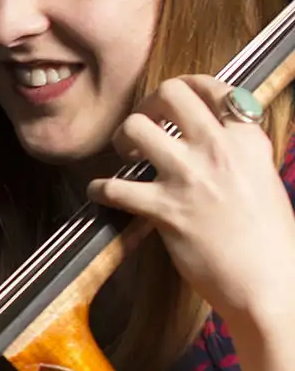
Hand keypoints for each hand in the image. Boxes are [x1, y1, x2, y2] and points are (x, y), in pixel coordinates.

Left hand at [88, 74, 294, 323]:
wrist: (270, 283)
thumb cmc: (270, 237)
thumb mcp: (263, 179)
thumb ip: (237, 153)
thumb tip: (210, 136)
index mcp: (247, 140)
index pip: (212, 87)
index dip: (185, 88)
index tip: (170, 105)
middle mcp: (219, 149)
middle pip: (170, 92)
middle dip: (148, 104)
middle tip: (144, 125)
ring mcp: (189, 178)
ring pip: (136, 127)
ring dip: (122, 138)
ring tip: (126, 157)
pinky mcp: (165, 210)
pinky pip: (114, 187)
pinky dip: (100, 189)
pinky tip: (101, 193)